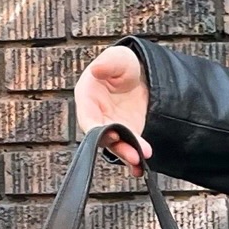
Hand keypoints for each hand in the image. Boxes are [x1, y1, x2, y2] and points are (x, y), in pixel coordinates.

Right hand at [73, 46, 151, 171]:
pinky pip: (129, 149)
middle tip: (134, 154)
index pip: (88, 117)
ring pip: (116, 145)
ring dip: (127, 155)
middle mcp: (97, 116)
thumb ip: (109, 63)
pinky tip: (141, 169)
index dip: (96, 129)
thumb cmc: (123, 65)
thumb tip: (97, 69)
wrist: (141, 76)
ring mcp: (112, 127)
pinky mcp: (127, 135)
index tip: (111, 134)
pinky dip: (134, 160)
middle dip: (118, 146)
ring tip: (141, 160)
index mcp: (87, 97)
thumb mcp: (118, 59)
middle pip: (102, 137)